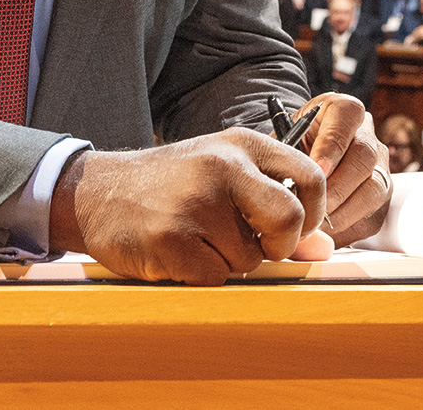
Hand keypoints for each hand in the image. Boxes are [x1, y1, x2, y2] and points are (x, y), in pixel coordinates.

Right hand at [49, 127, 325, 285]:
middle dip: (282, 245)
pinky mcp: (170, 238)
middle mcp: (224, 167)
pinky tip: (179, 253)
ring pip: (248, 258)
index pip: (312, 178)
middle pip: (288, 219)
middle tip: (262, 248)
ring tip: (200, 240)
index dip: (313, 214)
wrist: (98, 192)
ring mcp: (196, 202)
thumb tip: (325, 249)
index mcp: (245, 145)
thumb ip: (279, 203)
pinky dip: (202, 275)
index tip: (295, 228)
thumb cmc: (177, 185)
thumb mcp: (229, 175)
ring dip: (230, 262)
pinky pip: (214, 277)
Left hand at [292, 93, 391, 247]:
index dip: (333, 145)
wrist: (298, 162)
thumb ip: (283, 159)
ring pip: (374, 188)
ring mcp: (379, 166)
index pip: (348, 116)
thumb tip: (285, 194)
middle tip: (312, 207)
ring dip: (344, 212)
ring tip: (316, 227)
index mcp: (342, 110)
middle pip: (364, 156)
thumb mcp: (281, 143)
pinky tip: (324, 236)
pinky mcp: (380, 197)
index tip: (316, 169)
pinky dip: (347, 229)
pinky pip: (372, 216)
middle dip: (337, 187)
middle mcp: (367, 135)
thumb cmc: (289, 150)